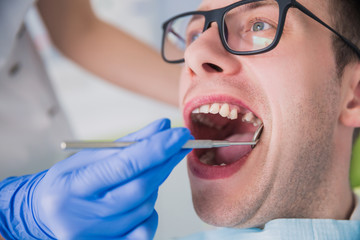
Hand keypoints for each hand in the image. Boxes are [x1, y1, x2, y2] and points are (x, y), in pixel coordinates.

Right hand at [0, 119, 191, 239]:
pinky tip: (140, 200)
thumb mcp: (90, 155)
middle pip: (140, 188)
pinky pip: (144, 229)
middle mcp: (83, 215)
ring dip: (154, 185)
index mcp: (74, 186)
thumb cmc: (69, 181)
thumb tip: (162, 127)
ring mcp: (96, 236)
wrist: (44, 213)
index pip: (124, 166)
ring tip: (145, 174)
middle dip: (164, 164)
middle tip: (179, 146)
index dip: (156, 149)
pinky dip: (150, 210)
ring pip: (145, 207)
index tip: (179, 134)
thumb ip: (129, 142)